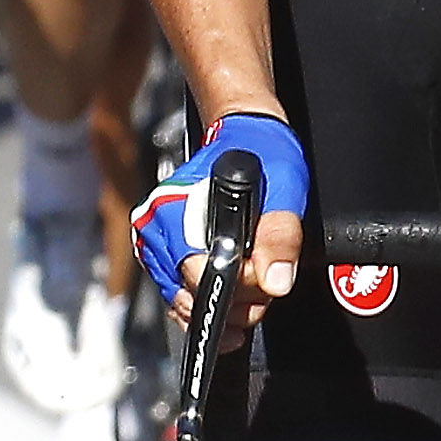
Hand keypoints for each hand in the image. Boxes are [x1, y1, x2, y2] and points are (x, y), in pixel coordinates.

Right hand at [134, 107, 307, 303]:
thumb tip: (275, 281)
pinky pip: (181, 296)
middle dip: (238, 299)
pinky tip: (233, 295)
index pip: (202, 277)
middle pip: (192, 296)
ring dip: (226, 304)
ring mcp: (156, 244)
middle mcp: (156, 228)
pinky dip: (209, 302)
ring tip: (253, 278)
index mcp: (176, 211)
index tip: (267, 272)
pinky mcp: (163, 255)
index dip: (243, 285)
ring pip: (187, 302)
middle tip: (266, 274)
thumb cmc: (263, 154)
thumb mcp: (284, 191)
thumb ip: (280, 238)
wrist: (248, 136)